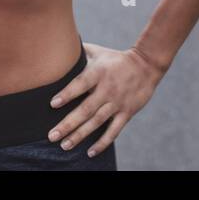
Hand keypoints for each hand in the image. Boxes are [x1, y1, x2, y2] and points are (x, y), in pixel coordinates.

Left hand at [46, 42, 162, 156]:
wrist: (146, 64)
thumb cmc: (116, 58)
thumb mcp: (98, 52)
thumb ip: (79, 53)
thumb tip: (59, 47)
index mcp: (98, 73)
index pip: (80, 84)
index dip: (67, 94)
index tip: (52, 104)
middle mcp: (107, 89)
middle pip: (85, 109)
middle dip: (67, 124)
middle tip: (52, 136)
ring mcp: (117, 102)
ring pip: (96, 122)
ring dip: (80, 135)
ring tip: (65, 145)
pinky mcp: (127, 112)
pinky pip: (114, 130)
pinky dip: (102, 142)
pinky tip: (90, 152)